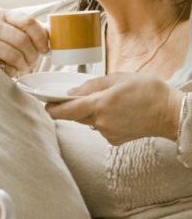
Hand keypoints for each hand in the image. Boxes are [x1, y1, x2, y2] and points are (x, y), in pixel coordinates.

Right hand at [0, 8, 49, 76]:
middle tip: (33, 63)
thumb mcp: (4, 28)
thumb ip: (24, 29)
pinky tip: (9, 71)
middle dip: (33, 55)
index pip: (29, 22)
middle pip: (23, 40)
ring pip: (14, 54)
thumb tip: (52, 35)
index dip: (41, 38)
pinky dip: (10, 71)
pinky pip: (2, 65)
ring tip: (22, 69)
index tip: (46, 50)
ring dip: (23, 65)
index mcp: (2, 14)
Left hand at [45, 72, 183, 144]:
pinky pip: (100, 128)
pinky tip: (119, 113)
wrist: (171, 114)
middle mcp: (100, 122)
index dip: (52, 108)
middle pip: (75, 116)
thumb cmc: (149, 92)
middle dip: (74, 107)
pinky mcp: (114, 140)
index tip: (47, 103)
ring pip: (88, 122)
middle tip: (83, 96)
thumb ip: (92, 85)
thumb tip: (72, 93)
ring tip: (111, 102)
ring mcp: (107, 133)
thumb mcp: (119, 78)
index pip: (65, 111)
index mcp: (100, 105)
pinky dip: (103, 120)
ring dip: (91, 112)